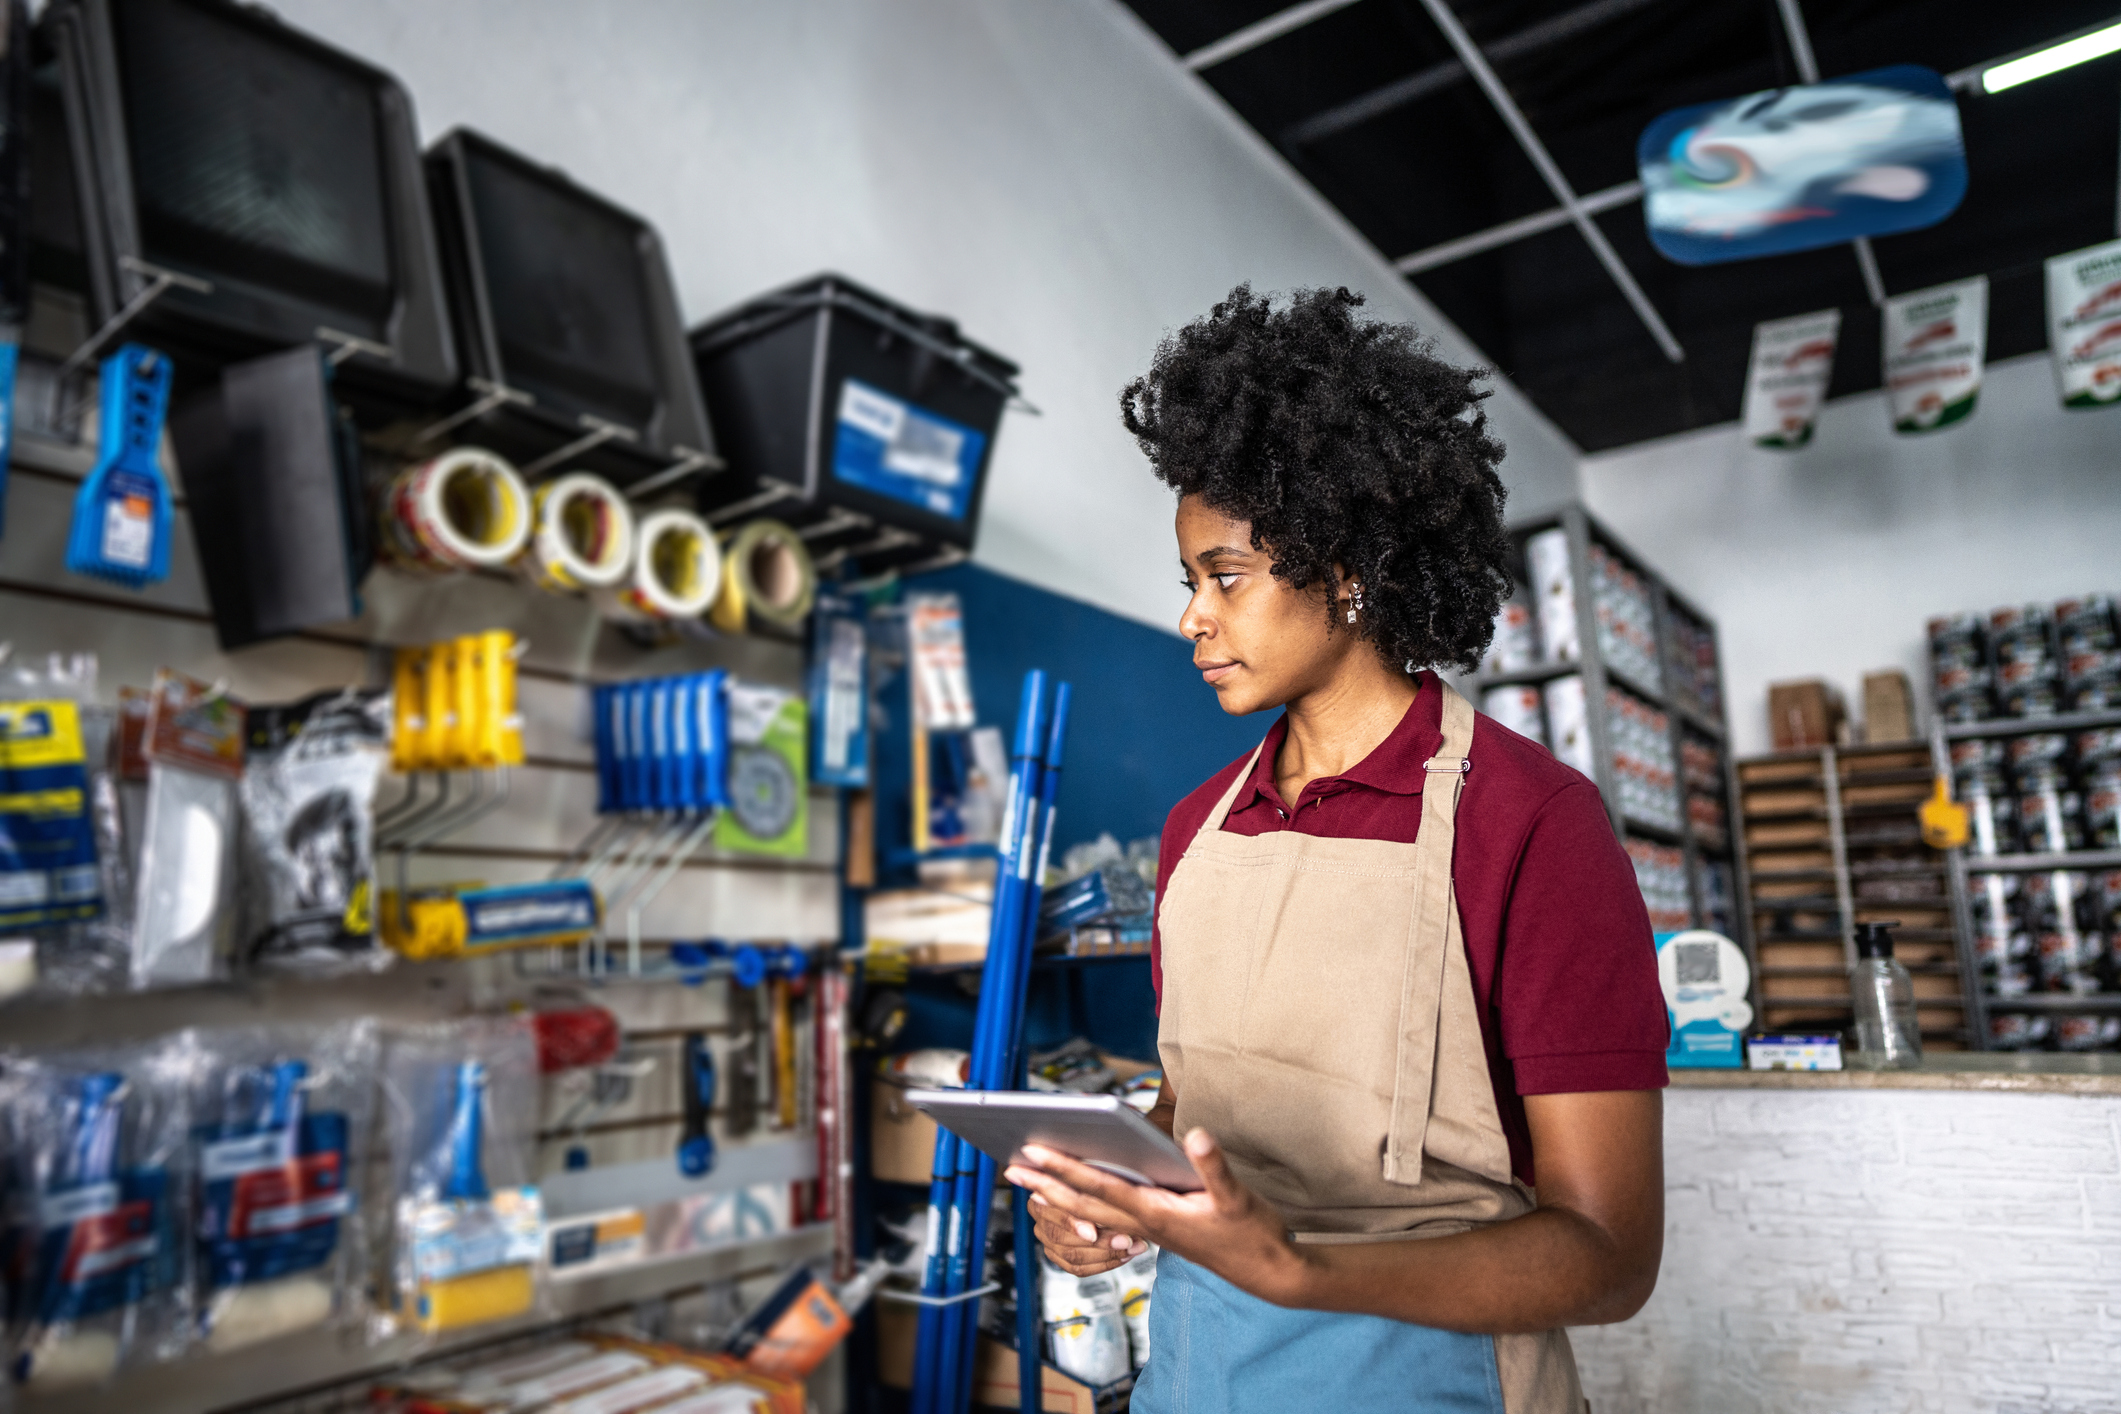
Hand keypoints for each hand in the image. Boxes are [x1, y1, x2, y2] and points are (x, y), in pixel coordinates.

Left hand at [1005, 1129, 1310, 1305]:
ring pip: (1094, 1212)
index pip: (1101, 1186)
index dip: (1066, 1168)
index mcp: (1157, 1213)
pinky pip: (1111, 1218)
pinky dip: (1086, 1207)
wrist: (1268, 1273)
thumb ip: (1214, 1167)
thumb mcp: (1238, 1198)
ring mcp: (1150, 1229)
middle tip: (1011, 1168)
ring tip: (1032, 1183)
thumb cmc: (1252, 1235)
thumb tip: (1195, 1135)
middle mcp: (1145, 1223)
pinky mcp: (1159, 1230)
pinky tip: (1077, 1201)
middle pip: (1085, 1202)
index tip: (1034, 1153)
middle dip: (1047, 1185)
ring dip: (1061, 1196)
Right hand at [1025, 1194, 1144, 1276]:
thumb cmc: (1094, 1184)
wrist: (1101, 1197)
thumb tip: (1098, 1191)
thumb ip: (1090, 1187)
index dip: (1072, 1223)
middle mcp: (1041, 1221)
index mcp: (1041, 1197)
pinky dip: (1104, 1264)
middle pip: (1061, 1239)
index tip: (1093, 1231)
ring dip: (1108, 1254)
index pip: (1051, 1213)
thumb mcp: (1092, 1179)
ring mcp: (1049, 1242)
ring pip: (1073, 1257)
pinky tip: (1124, 1256)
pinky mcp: (1061, 1259)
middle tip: (1126, 1239)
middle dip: (1099, 1242)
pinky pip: (1079, 1269)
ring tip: (1133, 1246)